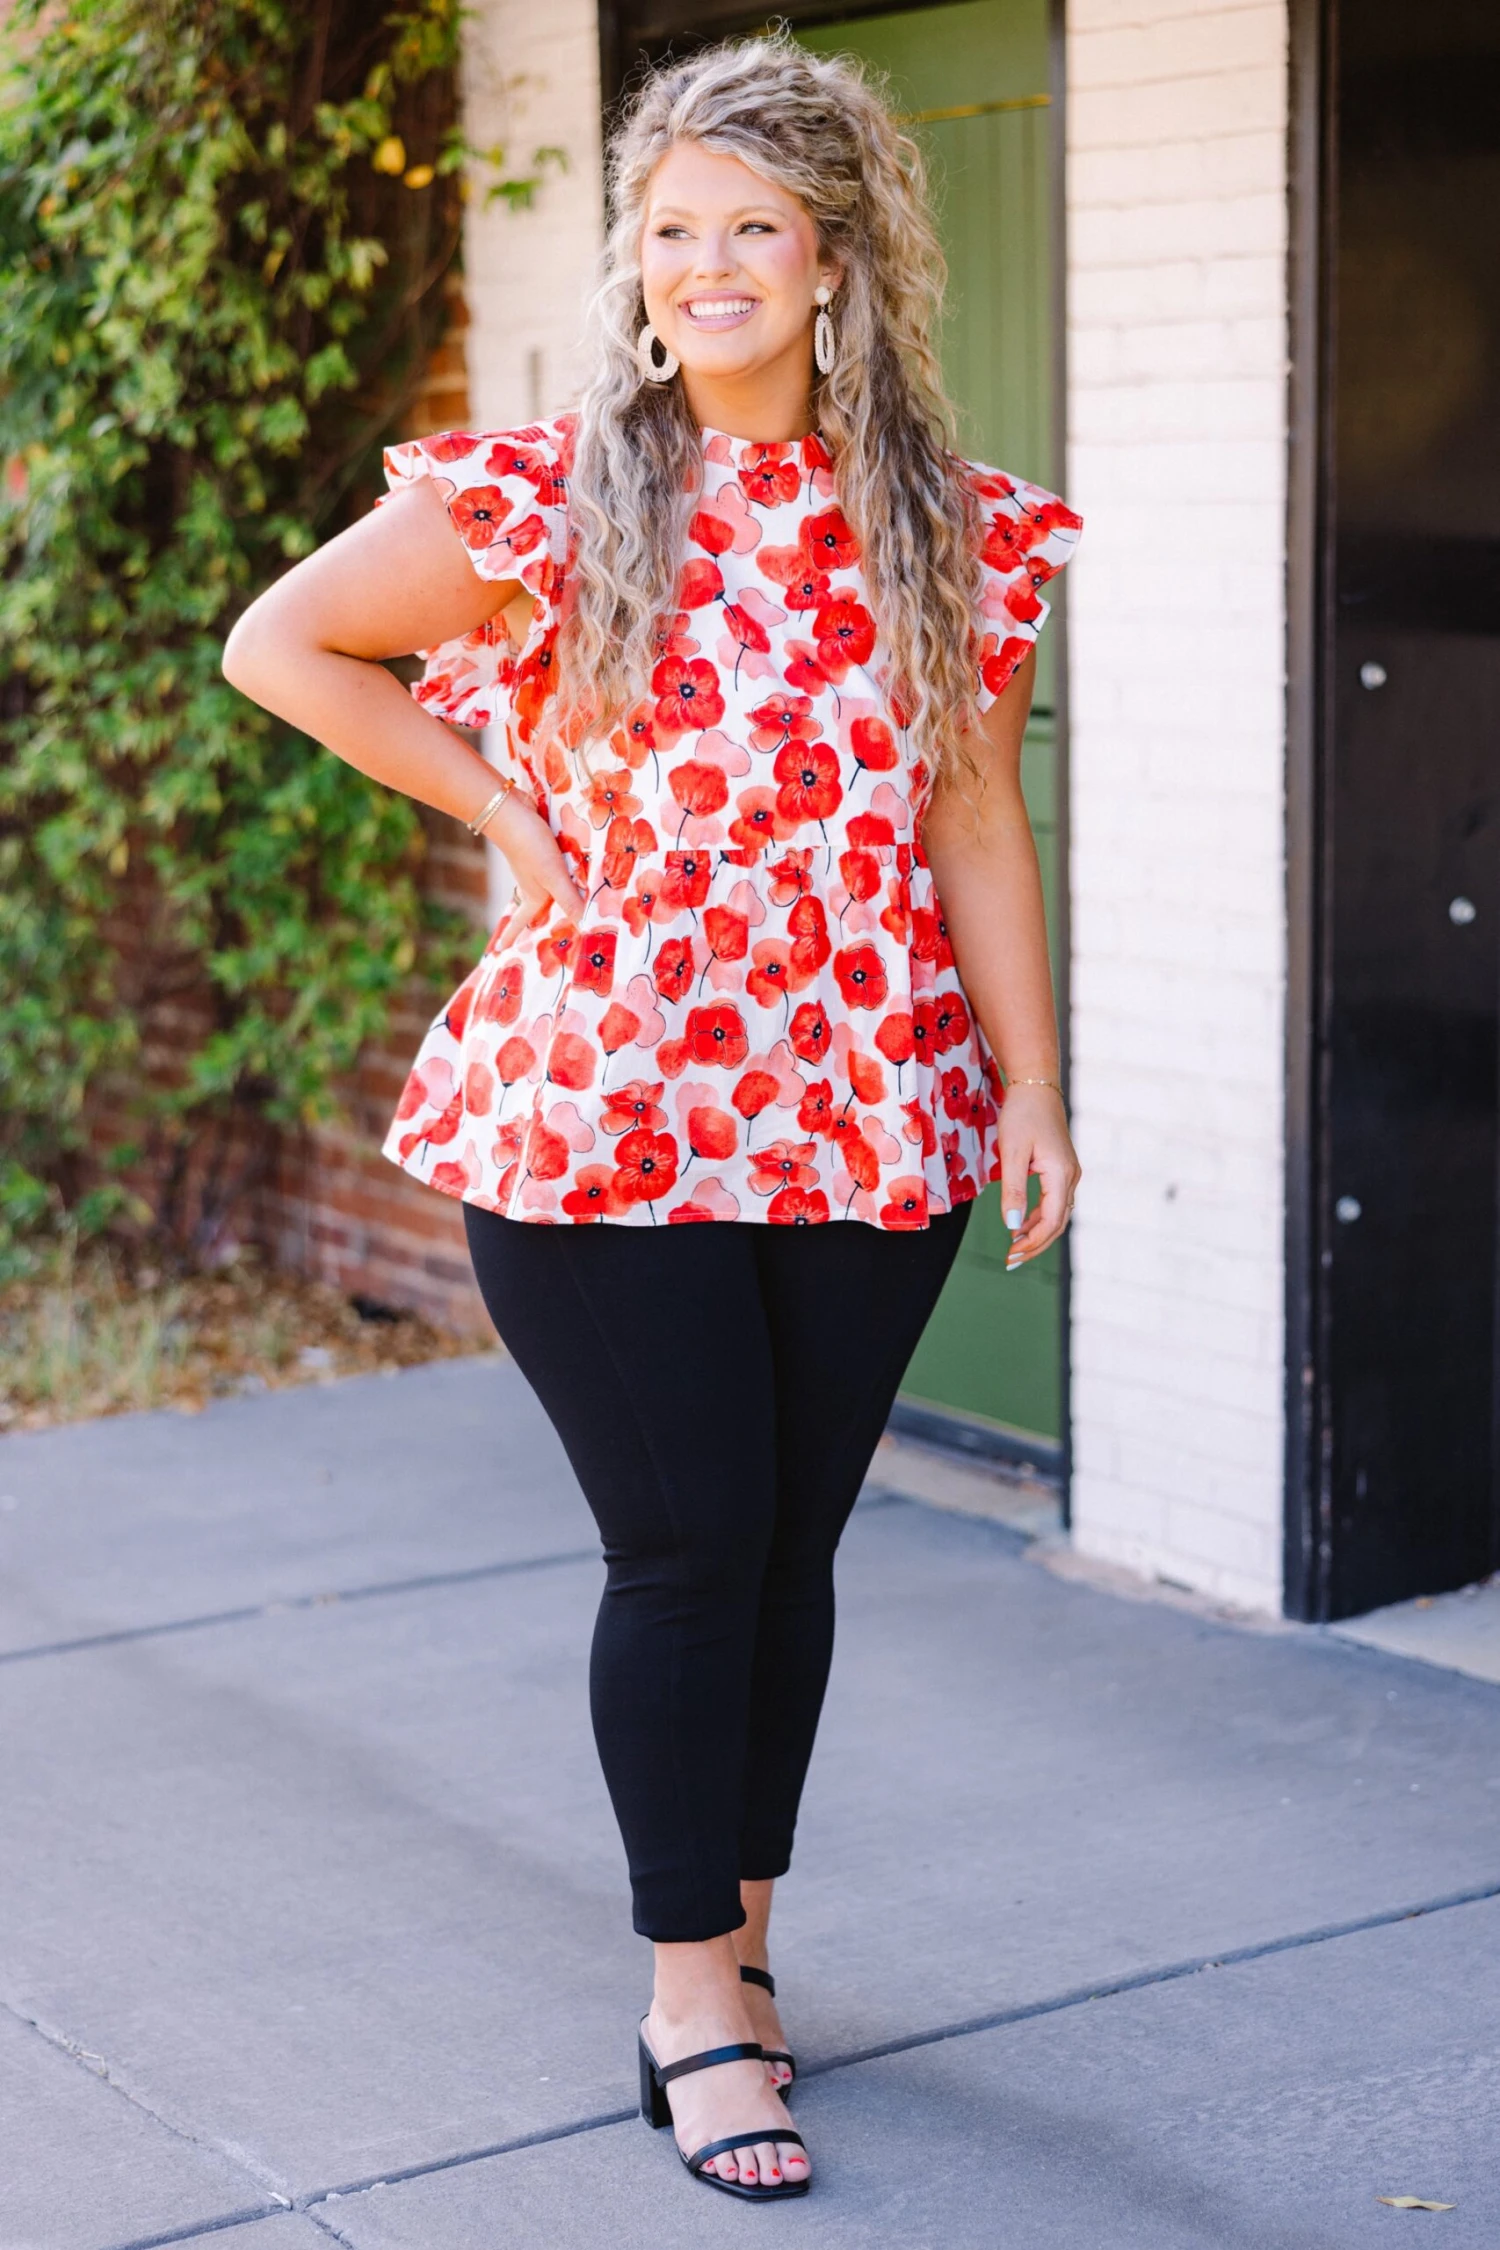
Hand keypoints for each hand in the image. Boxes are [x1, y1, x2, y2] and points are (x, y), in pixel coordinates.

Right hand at [485, 790, 586, 946]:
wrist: (510, 810)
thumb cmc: (529, 847)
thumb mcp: (552, 877)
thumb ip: (569, 899)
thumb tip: (585, 926)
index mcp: (533, 894)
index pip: (521, 921)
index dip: (511, 935)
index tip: (499, 950)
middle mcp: (533, 882)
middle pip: (536, 904)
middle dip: (535, 917)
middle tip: (539, 929)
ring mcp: (535, 864)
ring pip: (547, 883)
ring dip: (555, 891)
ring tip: (564, 899)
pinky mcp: (541, 846)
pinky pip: (555, 862)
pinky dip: (564, 866)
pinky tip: (576, 862)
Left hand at [999, 1085, 1079, 1269]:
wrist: (1036, 1087)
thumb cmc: (1021, 1114)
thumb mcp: (1011, 1152)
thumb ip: (1013, 1190)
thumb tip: (1012, 1224)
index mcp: (1061, 1174)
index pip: (1051, 1221)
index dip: (1032, 1242)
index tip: (1011, 1254)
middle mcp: (1071, 1177)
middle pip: (1058, 1223)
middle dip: (1035, 1244)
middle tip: (1010, 1261)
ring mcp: (1069, 1173)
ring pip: (1057, 1214)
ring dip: (1037, 1233)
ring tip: (1014, 1247)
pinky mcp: (1062, 1169)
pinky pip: (1054, 1202)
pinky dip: (1039, 1217)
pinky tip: (1021, 1224)